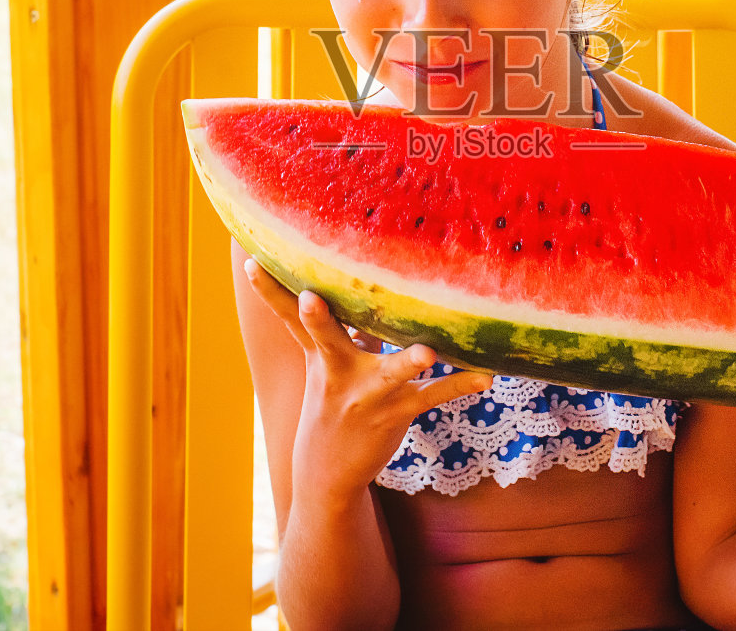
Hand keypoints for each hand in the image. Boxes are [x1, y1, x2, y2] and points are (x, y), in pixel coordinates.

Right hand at [245, 259, 490, 499]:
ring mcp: (368, 395)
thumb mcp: (327, 364)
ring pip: (389, 373)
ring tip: (427, 352)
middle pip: (325, 340)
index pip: (288, 318)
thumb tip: (354, 282)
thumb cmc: (333, 403)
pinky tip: (486, 377)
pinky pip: (432, 397)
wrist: (327, 473)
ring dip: (407, 362)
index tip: (250, 262)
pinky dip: (459, 385)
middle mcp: (338, 372)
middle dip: (317, 320)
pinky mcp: (397, 412)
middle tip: (311, 298)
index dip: (269, 291)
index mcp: (319, 355)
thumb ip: (341, 325)